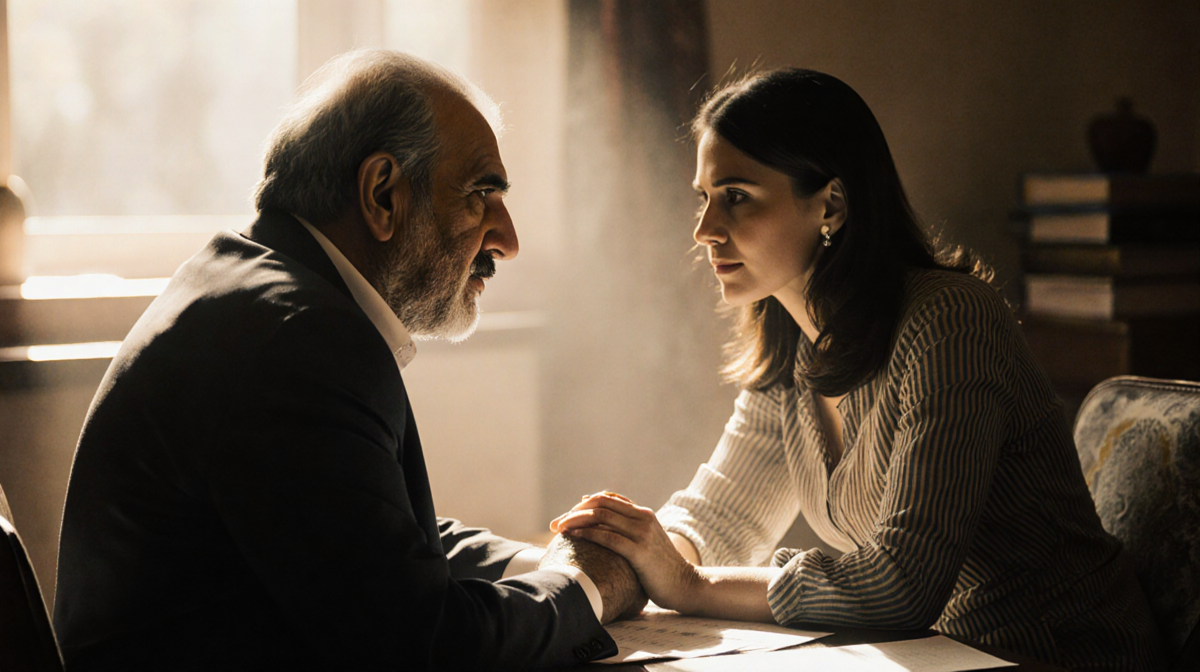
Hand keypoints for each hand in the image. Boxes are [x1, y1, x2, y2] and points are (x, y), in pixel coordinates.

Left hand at [550, 492, 702, 613]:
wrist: (686, 585)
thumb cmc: (661, 568)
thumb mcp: (646, 543)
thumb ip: (628, 531)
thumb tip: (604, 528)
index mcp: (643, 514)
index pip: (608, 498)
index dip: (584, 504)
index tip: (566, 515)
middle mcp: (643, 518)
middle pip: (600, 504)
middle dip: (574, 512)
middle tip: (555, 524)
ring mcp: (642, 534)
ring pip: (601, 516)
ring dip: (575, 520)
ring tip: (558, 528)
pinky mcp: (640, 552)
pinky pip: (608, 537)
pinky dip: (588, 534)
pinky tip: (574, 536)